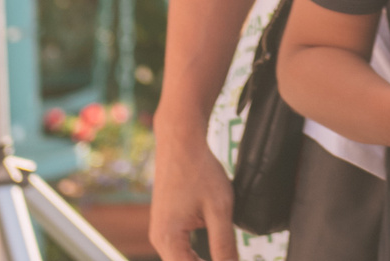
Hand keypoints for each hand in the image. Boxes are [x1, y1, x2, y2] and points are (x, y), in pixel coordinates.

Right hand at [148, 114, 234, 260]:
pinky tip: (216, 249)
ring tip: (225, 254)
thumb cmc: (198, 170)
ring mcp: (161, 232)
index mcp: (168, 240)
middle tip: (230, 257)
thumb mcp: (219, 210)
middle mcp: (159, 239)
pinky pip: (182, 247)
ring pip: (183, 258)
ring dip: (203, 259)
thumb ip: (225, 244)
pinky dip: (198, 252)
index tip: (229, 260)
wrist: (181, 141)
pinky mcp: (167, 224)